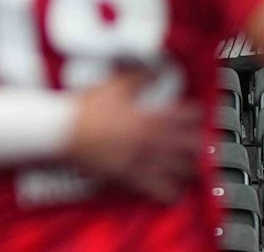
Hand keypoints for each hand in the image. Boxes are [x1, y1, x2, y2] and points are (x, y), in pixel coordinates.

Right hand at [67, 73, 201, 202]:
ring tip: (192, 167)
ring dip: (190, 168)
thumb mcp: (114, 86)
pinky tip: (174, 191)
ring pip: (182, 171)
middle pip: (193, 146)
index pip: (189, 116)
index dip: (198, 115)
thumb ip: (139, 77)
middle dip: (199, 145)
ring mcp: (145, 161)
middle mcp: (153, 140)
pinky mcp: (133, 178)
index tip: (197, 114)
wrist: (64, 132)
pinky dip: (171, 193)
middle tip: (198, 143)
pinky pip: (161, 191)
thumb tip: (155, 70)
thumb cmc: (87, 109)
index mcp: (151, 117)